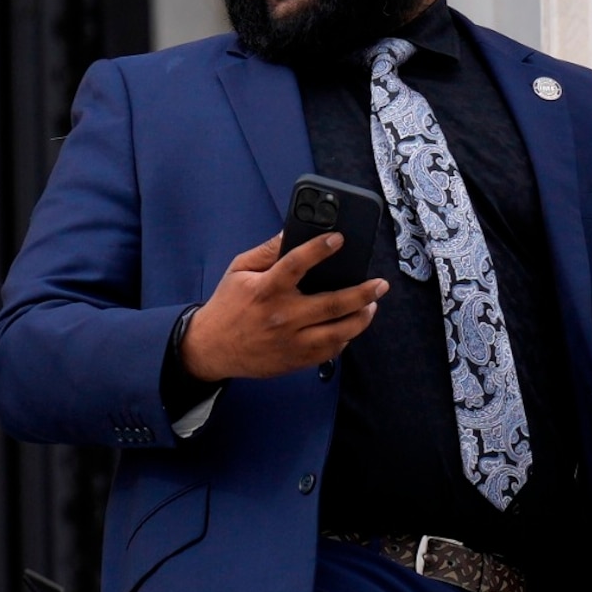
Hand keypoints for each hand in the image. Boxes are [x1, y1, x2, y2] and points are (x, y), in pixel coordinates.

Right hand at [178, 233, 388, 382]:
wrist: (211, 349)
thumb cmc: (227, 306)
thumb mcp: (239, 272)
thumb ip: (266, 252)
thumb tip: (290, 232)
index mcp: (266, 290)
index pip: (296, 264)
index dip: (319, 249)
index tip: (339, 239)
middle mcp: (282, 316)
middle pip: (333, 303)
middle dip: (363, 292)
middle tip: (379, 284)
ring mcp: (291, 341)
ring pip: (340, 331)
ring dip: (362, 317)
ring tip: (370, 305)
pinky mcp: (296, 359)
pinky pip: (331, 350)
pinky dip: (345, 337)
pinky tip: (349, 326)